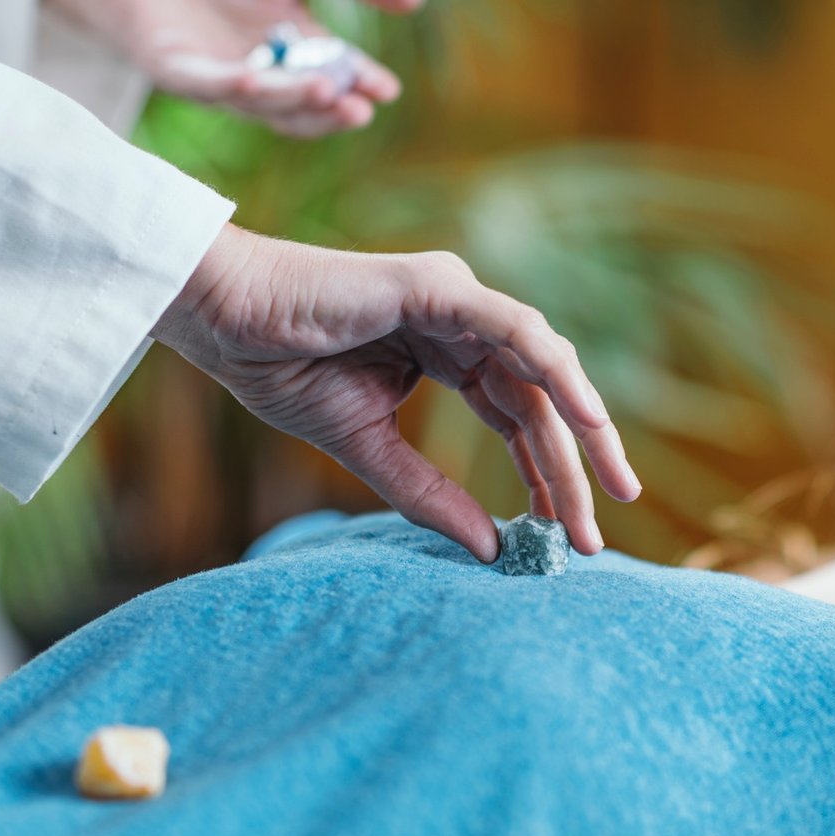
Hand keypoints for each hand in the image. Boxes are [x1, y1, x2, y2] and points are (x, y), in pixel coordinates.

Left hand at [44, 0, 424, 137]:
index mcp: (294, 50)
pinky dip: (234, 87)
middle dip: (329, 109)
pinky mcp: (177, 70)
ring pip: (261, 103)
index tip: (385, 90)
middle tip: (358, 107)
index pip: (335, 75)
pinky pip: (209, 85)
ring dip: (291, 102)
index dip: (359, 85)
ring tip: (323, 94)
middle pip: (300, 105)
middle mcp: (262, 73)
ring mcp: (219, 77)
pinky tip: (257, 82)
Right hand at [154, 225, 642, 561]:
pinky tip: (589, 421)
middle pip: (540, 401)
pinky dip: (559, 374)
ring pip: (542, 369)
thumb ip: (428, 494)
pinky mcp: (441, 287)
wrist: (226, 324)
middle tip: (598, 534)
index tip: (569, 536)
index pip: (516, 420)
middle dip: (574, 468)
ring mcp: (456, 299)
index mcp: (446, 354)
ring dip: (582, 431)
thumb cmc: (280, 369)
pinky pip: (520, 332)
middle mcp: (463, 323)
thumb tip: (489, 548)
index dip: (546, 476)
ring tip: (608, 492)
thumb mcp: (368, 449)